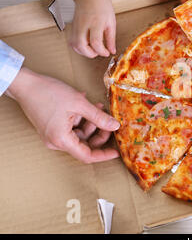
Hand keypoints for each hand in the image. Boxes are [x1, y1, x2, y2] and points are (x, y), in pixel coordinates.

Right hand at [6, 68, 120, 163]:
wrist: (26, 84)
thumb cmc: (49, 93)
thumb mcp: (79, 104)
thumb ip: (99, 118)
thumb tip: (115, 126)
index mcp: (62, 140)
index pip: (87, 156)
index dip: (103, 154)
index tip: (116, 151)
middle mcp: (56, 141)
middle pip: (84, 144)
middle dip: (99, 132)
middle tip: (109, 120)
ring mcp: (53, 135)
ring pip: (79, 135)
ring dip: (91, 122)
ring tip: (98, 106)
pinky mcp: (52, 128)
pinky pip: (72, 128)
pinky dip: (81, 119)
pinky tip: (88, 105)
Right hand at [69, 0, 115, 57]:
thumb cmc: (100, 4)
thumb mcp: (111, 21)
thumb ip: (111, 38)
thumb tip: (112, 50)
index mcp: (96, 22)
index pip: (96, 42)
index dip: (101, 51)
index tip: (106, 52)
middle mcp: (84, 25)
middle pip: (81, 46)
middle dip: (90, 54)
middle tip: (98, 52)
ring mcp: (76, 26)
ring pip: (74, 45)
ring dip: (83, 52)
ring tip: (92, 49)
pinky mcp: (72, 27)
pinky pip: (72, 41)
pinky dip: (78, 47)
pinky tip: (86, 45)